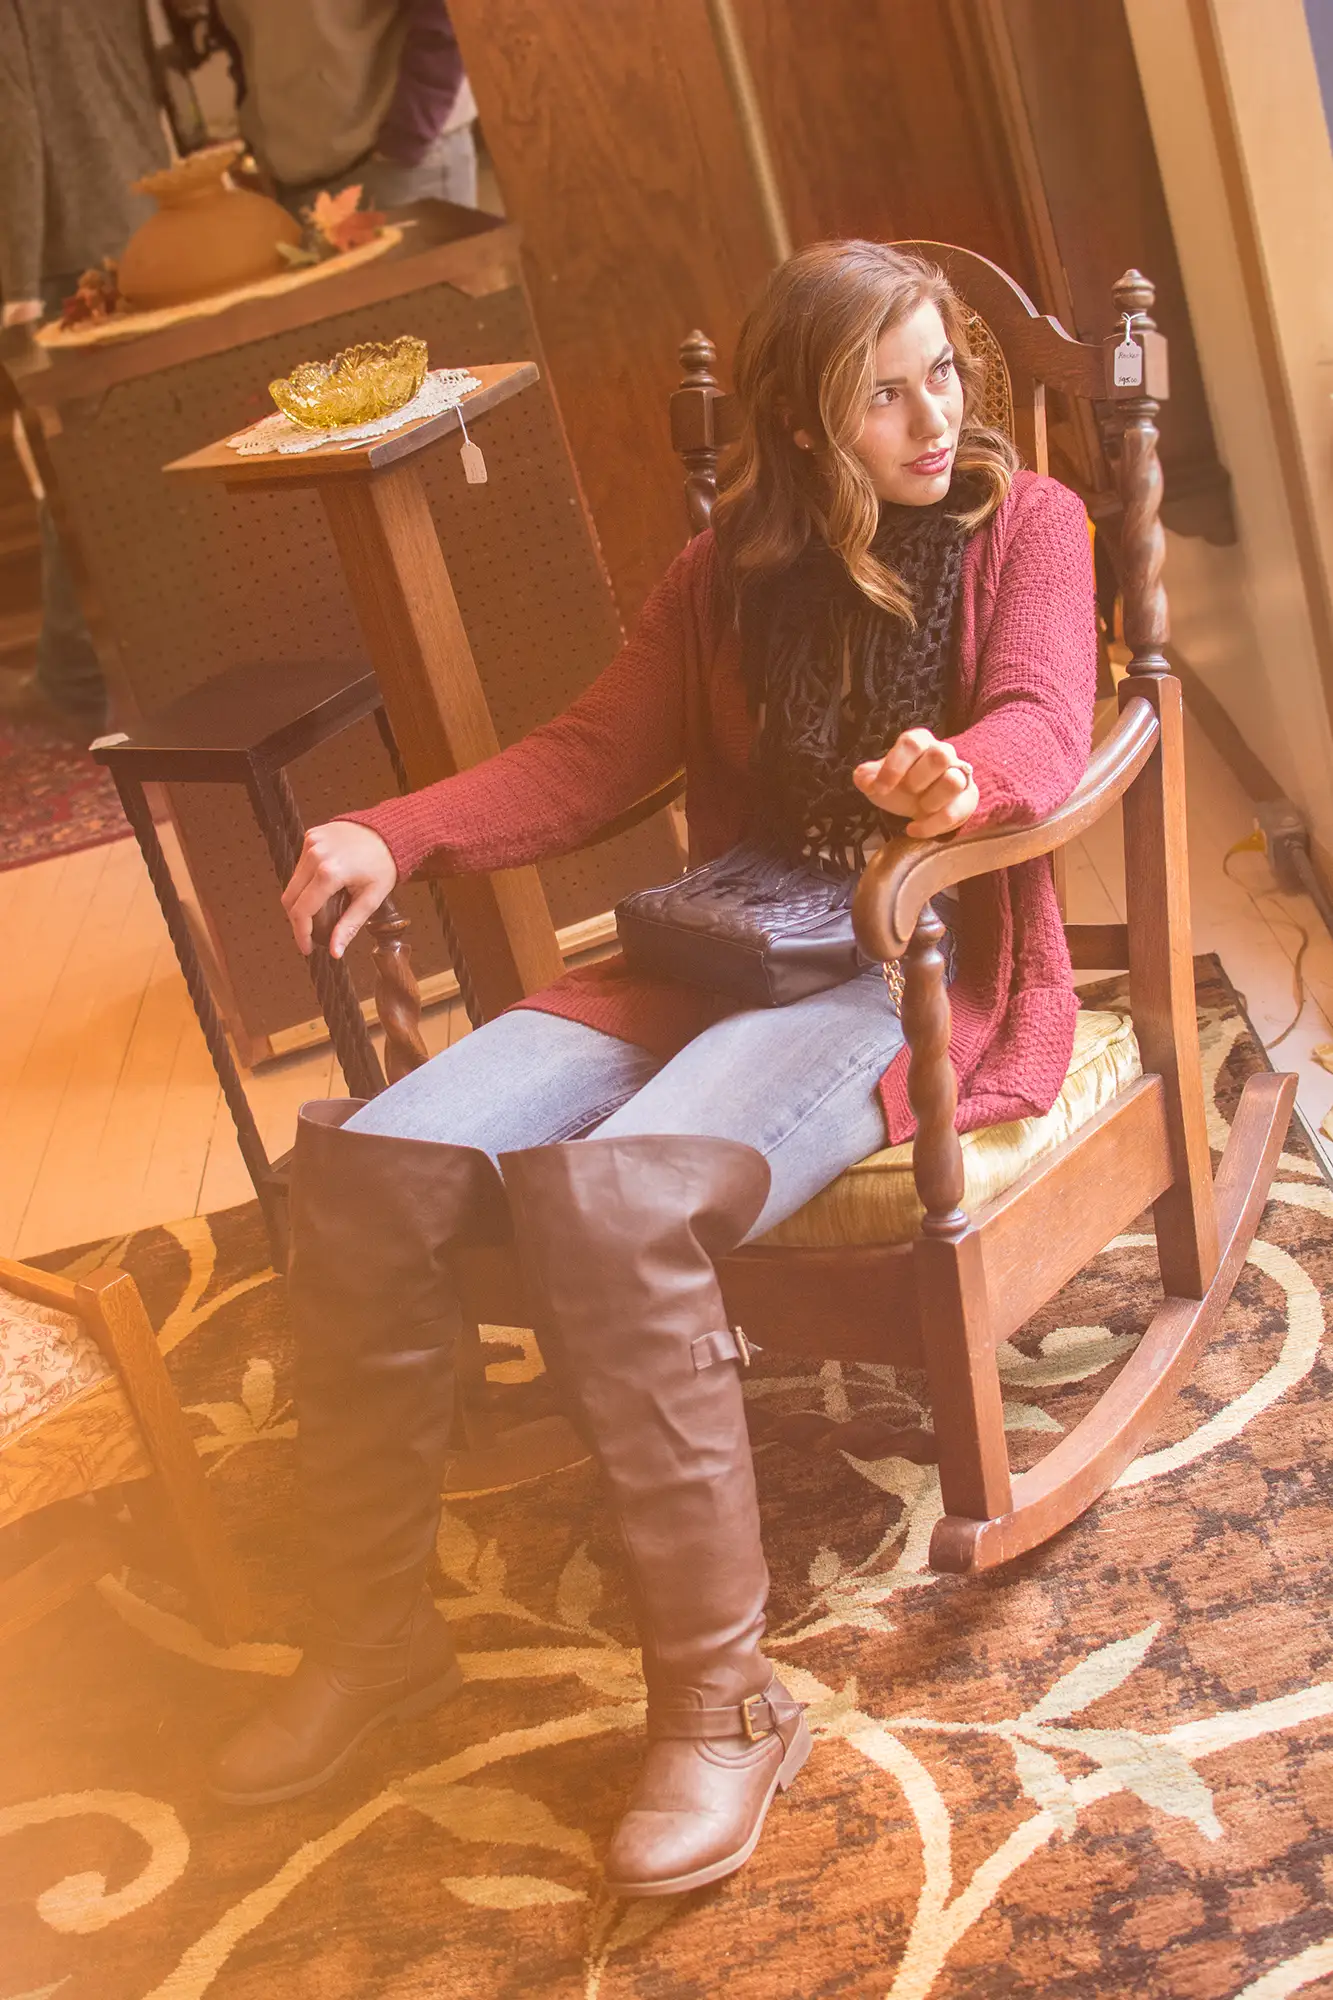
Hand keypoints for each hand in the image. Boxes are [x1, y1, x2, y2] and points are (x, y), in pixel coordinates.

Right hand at [281, 821, 397, 958]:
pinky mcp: (311, 836)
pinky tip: (322, 889)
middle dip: (298, 921)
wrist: (390, 833)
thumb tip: (335, 952)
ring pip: (293, 882)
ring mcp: (311, 843)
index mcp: (329, 872)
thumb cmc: (384, 865)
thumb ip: (349, 926)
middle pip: (290, 898)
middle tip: (310, 935)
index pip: (302, 910)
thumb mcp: (371, 899)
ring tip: (319, 913)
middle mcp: (315, 855)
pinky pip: (300, 866)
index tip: (307, 948)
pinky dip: (306, 882)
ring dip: (301, 901)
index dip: (301, 934)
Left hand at [853, 727, 979, 837]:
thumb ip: (866, 777)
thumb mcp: (878, 780)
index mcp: (918, 742)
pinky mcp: (968, 797)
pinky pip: (959, 810)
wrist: (919, 804)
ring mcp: (959, 774)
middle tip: (908, 792)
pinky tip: (914, 829)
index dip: (895, 766)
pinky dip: (933, 825)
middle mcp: (942, 753)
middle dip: (918, 778)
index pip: (912, 743)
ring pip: (954, 781)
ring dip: (931, 800)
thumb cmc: (899, 786)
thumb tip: (863, 779)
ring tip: (918, 808)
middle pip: (941, 755)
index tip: (879, 788)